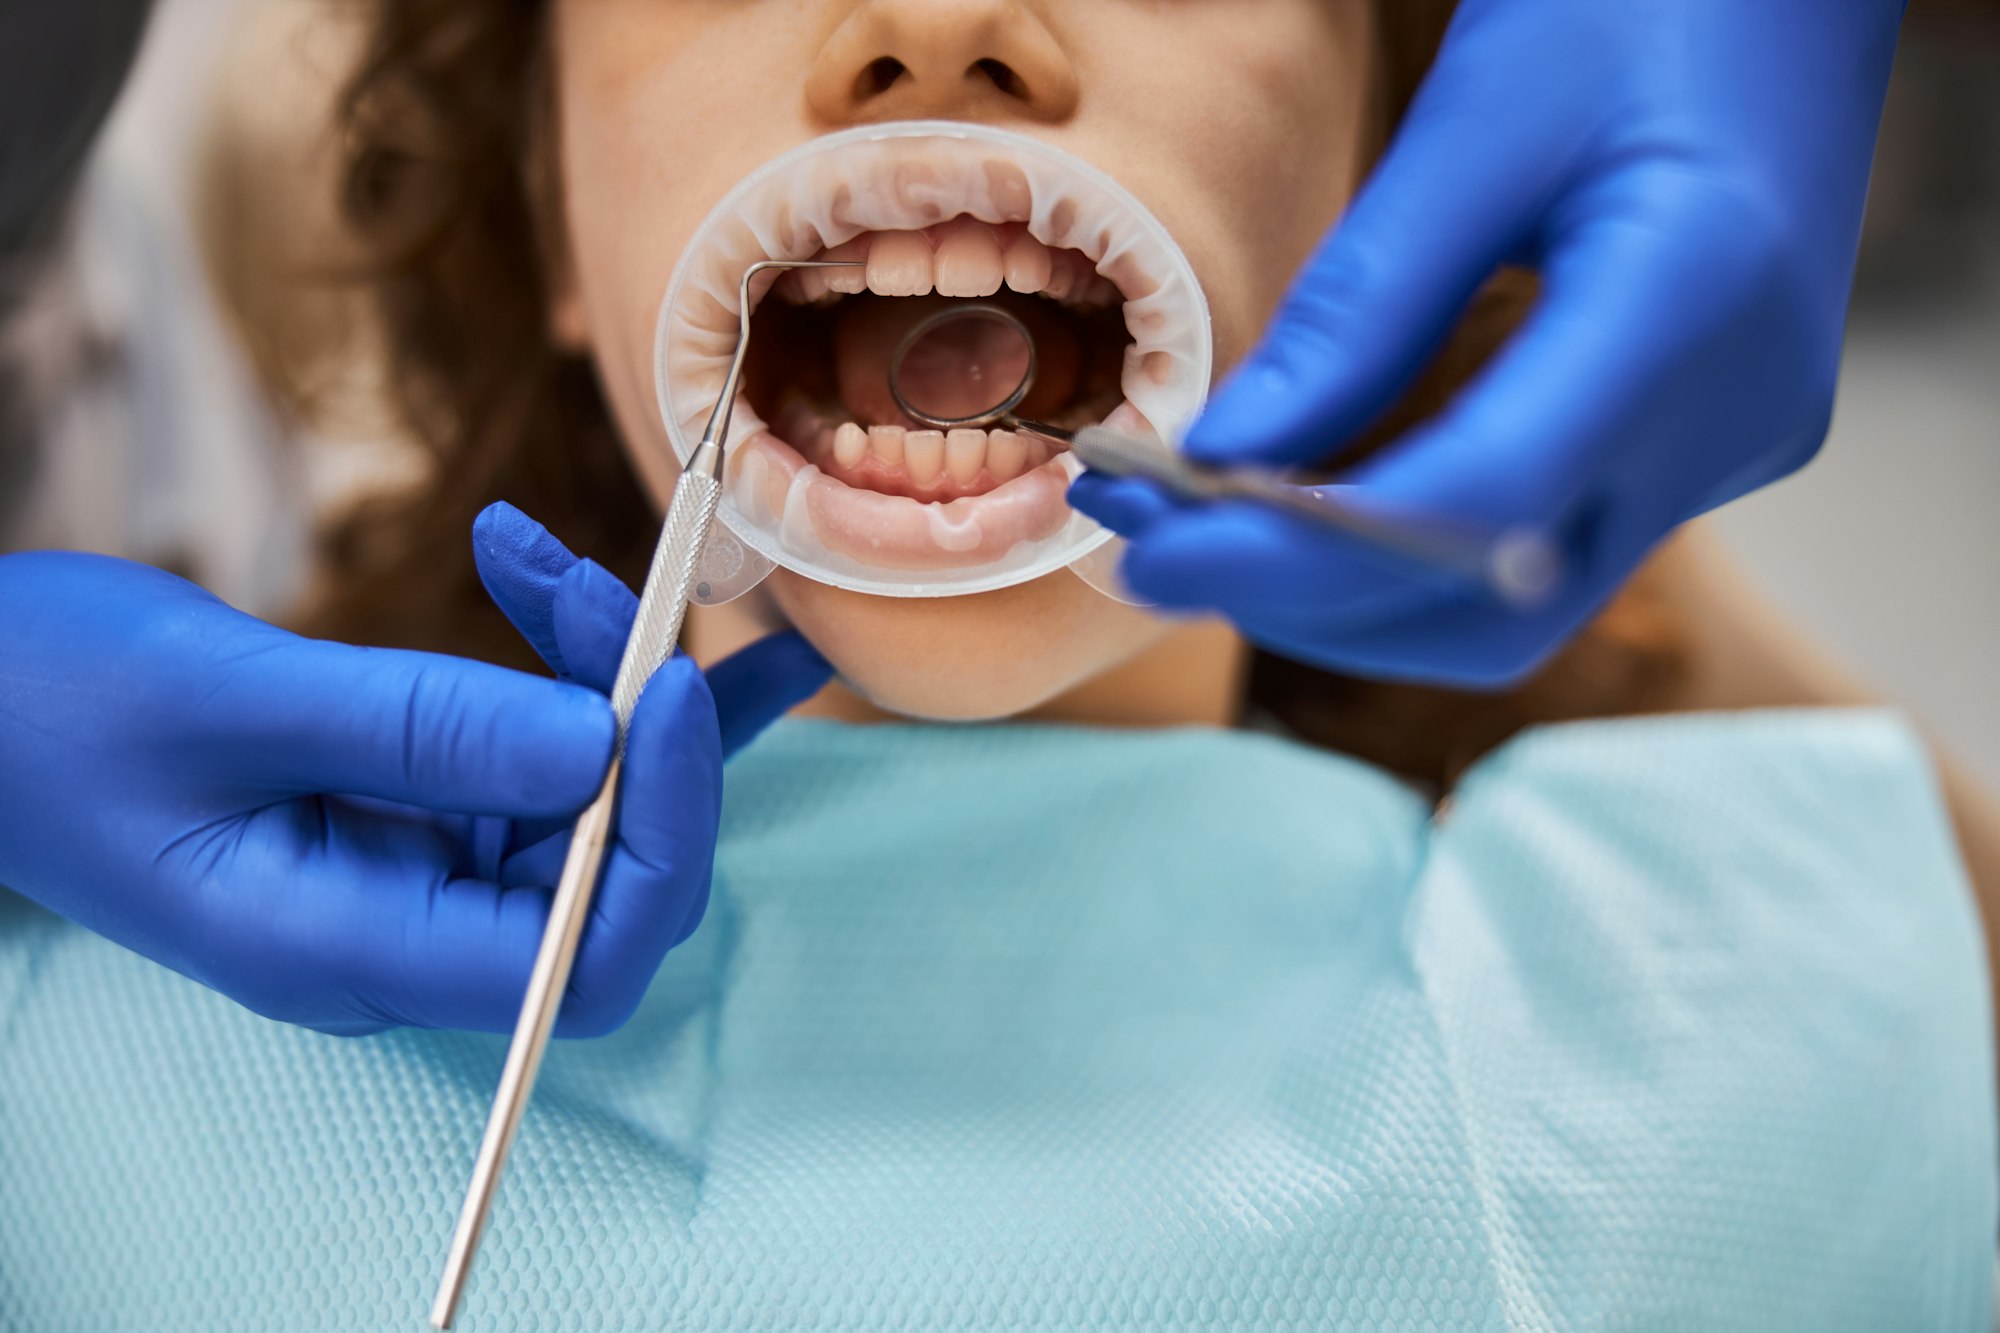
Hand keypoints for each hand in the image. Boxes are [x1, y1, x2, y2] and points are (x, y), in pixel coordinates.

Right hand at [0, 534, 827, 1036]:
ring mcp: (416, 875)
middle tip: (581, 587)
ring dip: (603, 677)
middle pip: (607, 873)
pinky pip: (545, 762)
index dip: (658, 839)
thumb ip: (424, 732)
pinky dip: (592, 684)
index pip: (576, 961)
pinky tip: (625, 612)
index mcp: (348, 951)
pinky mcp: (419, 811)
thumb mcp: (234, 703)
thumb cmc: (46, 707)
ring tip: (554, 562)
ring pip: (588, 801)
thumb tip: (608, 746)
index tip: (663, 689)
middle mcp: (403, 935)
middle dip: (635, 727)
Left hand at [1070, 0, 1904, 685]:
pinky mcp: (1704, 443)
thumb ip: (1357, 311)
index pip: (1471, 503)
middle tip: (1161, 552)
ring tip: (1210, 526)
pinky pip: (1540, 539)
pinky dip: (1413, 541)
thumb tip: (1224, 459)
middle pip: (1493, 610)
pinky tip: (1313, 498)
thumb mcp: (1478, 128)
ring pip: (1513, 600)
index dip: (1295, 555)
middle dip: (1311, 605)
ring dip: (1351, 593)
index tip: (1156, 556)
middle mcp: (1733, 416)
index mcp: (1690, 308)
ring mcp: (1732, 443)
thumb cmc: (1643, 2)